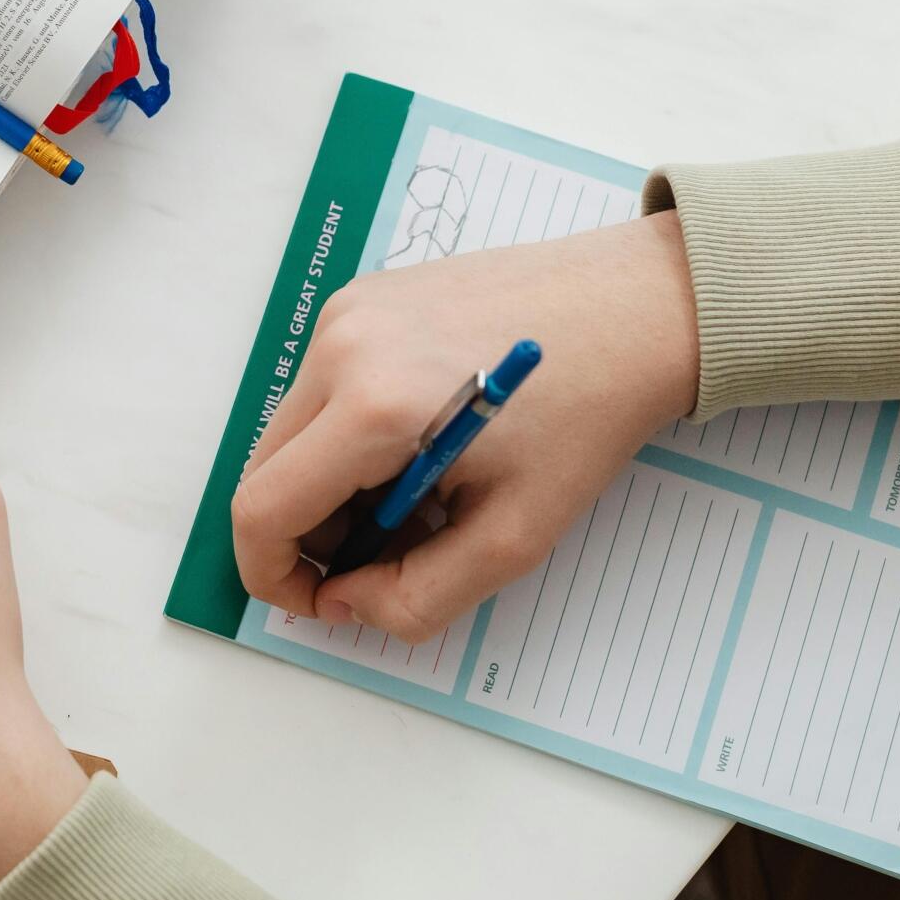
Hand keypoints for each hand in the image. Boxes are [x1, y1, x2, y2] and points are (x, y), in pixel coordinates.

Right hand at [231, 212, 698, 643]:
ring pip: (291, 431)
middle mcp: (340, 347)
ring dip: (333, 483)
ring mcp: (346, 313)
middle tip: (388, 553)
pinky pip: (321, 387)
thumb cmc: (587, 417)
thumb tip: (346, 602)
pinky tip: (422, 441)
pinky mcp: (362, 297)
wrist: (635, 308)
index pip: (264, 510)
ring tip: (421, 494)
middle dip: (311, 533)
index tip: (322, 601)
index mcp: (373, 407)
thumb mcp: (514, 536)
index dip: (275, 575)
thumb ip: (417, 596)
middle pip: (267, 471)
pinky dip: (349, 434)